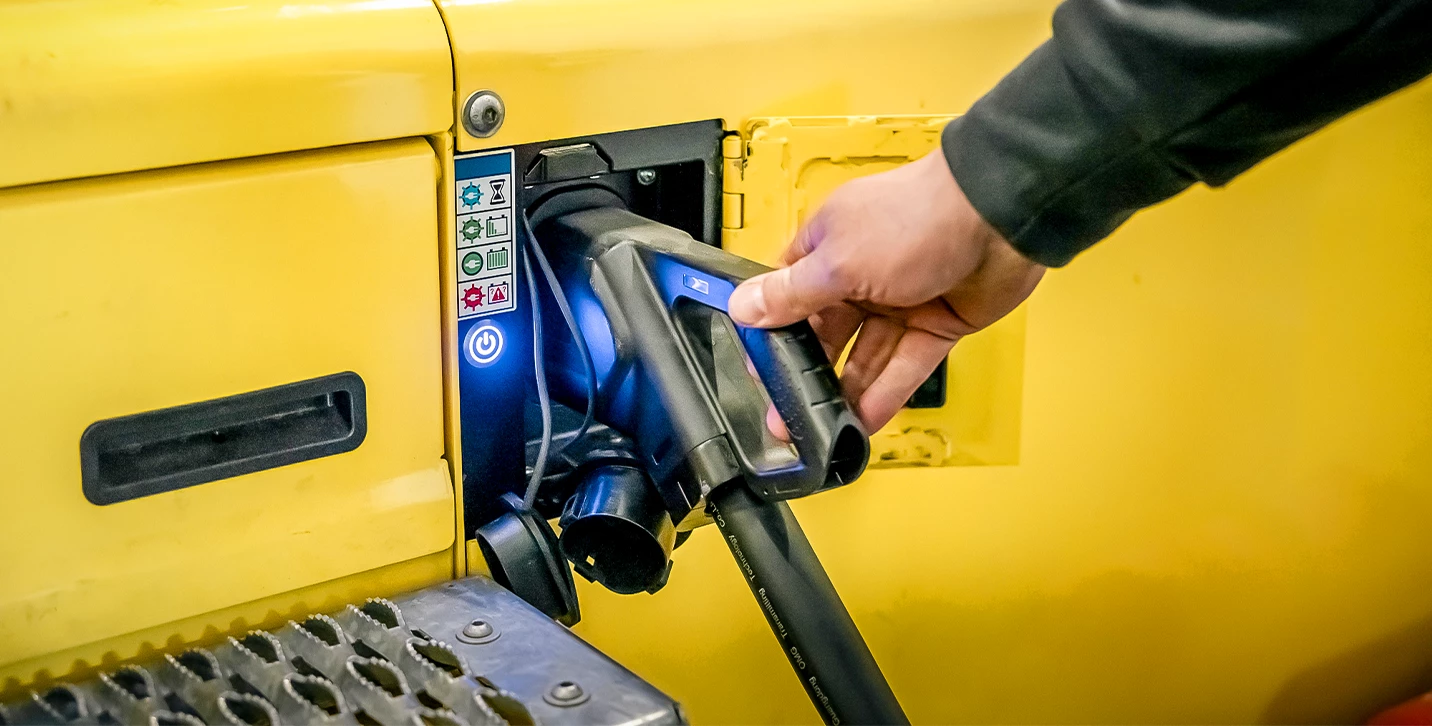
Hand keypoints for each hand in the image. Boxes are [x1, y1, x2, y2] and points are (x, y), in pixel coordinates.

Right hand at [729, 148, 1044, 432]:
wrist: (998, 216)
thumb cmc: (917, 216)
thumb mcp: (837, 262)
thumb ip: (791, 294)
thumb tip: (744, 306)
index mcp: (828, 245)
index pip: (789, 293)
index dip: (772, 331)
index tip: (758, 367)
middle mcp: (862, 273)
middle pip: (826, 333)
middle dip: (806, 373)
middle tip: (784, 412)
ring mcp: (901, 300)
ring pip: (866, 356)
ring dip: (845, 391)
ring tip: (822, 427)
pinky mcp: (937, 323)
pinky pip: (904, 366)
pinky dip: (886, 393)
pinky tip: (864, 420)